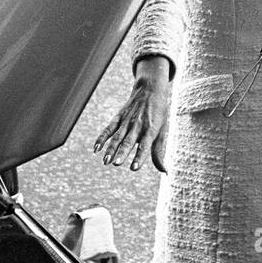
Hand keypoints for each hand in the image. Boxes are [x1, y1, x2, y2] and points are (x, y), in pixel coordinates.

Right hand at [94, 55, 170, 172]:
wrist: (150, 90)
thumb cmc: (158, 114)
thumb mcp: (162, 131)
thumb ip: (158, 153)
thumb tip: (165, 172)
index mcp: (151, 129)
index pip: (145, 146)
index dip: (139, 157)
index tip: (133, 168)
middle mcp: (138, 125)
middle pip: (129, 141)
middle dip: (122, 152)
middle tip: (116, 163)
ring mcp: (127, 120)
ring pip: (118, 136)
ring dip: (111, 148)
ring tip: (106, 161)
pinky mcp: (119, 117)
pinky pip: (109, 128)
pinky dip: (102, 138)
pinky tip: (96, 148)